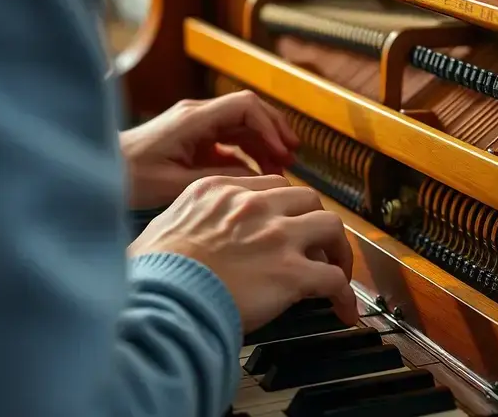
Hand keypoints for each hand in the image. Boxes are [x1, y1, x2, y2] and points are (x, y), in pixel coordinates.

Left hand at [121, 91, 299, 208]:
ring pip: (242, 124)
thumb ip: (217, 177)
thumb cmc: (128, 176)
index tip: (283, 151)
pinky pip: (230, 138)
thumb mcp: (175, 183)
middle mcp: (197, 115)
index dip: (270, 126)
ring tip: (280, 167)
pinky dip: (248, 151)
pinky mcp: (193, 137)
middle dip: (274, 131)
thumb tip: (254, 176)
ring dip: (264, 142)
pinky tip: (257, 171)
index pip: (245, 106)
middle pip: (249, 111)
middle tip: (292, 157)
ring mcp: (196, 124)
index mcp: (193, 119)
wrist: (101, 170)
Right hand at [129, 174, 358, 332]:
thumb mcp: (164, 225)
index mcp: (221, 191)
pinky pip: (333, 278)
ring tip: (337, 271)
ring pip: (331, 227)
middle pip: (307, 199)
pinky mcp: (291, 273)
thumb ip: (190, 221)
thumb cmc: (153, 272)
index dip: (285, 208)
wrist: (160, 298)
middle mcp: (254, 206)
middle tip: (317, 245)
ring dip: (338, 250)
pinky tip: (342, 310)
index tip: (287, 224)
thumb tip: (194, 238)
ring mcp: (276, 236)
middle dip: (315, 221)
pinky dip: (343, 294)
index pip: (270, 187)